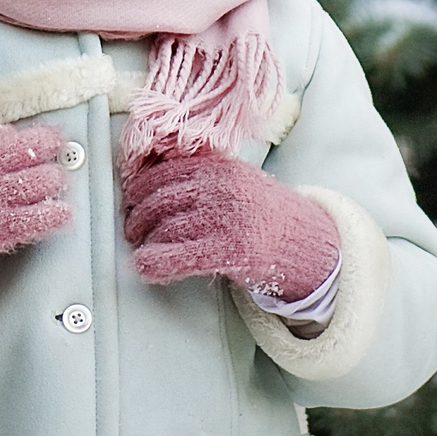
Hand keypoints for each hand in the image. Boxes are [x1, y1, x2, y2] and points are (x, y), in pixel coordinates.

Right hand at [0, 122, 72, 314]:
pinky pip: (37, 219)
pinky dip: (55, 215)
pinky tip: (64, 213)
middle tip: (56, 148)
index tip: (26, 138)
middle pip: (27, 150)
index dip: (17, 135)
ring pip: (39, 182)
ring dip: (53, 179)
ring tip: (58, 179)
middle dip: (46, 147)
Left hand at [121, 149, 338, 300]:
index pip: (163, 173)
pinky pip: (178, 256)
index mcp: (219, 167)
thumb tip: (149, 184)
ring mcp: (226, 218)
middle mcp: (221, 188)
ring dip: (144, 242)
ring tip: (140, 250)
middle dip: (137, 218)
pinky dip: (155, 263)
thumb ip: (202, 178)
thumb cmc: (264, 213)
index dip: (138, 190)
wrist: (307, 242)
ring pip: (165, 228)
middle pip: (158, 200)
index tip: (129, 202)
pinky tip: (145, 268)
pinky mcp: (230, 250)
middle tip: (131, 230)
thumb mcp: (236, 181)